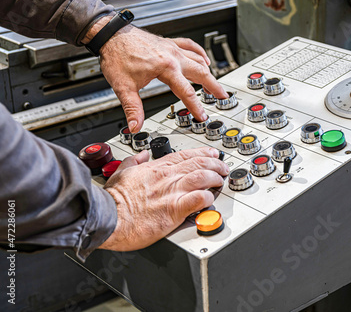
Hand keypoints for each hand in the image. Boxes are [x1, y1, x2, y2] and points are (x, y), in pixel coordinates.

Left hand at [83, 16, 227, 131]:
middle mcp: (173, 56)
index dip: (196, 106)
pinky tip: (204, 59)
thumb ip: (133, 109)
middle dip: (214, 86)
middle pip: (201, 73)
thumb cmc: (117, 56)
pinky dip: (199, 53)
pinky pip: (190, 46)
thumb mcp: (124, 87)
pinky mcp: (168, 43)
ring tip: (214, 82)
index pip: (187, 92)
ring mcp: (172, 48)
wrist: (110, 35)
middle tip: (223, 96)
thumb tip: (135, 126)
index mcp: (166, 68)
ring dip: (208, 72)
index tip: (202, 115)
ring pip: (198, 59)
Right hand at [99, 147, 228, 251]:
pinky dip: (207, 197)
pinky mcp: (174, 209)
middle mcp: (166, 177)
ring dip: (214, 177)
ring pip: (202, 177)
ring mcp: (171, 192)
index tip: (211, 155)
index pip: (184, 154)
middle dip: (215, 164)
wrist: (107, 217)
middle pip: (198, 163)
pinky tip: (210, 198)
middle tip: (222, 168)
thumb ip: (134, 161)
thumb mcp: (122, 172)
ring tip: (220, 181)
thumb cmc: (113, 200)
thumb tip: (141, 155)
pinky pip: (197, 199)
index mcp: (156, 167)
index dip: (202, 153)